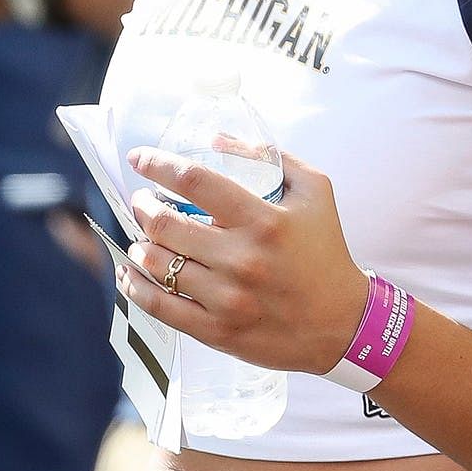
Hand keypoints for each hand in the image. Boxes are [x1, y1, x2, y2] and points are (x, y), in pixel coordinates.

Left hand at [117, 150, 370, 375]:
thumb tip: (218, 140)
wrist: (341, 323)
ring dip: (139, 244)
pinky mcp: (216, 330)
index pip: (195, 181)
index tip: (140, 158)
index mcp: (264, 220)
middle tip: (142, 201)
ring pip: (157, 265)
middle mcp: (242, 258)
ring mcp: (226, 297)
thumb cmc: (326, 251)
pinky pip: (159, 307)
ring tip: (142, 236)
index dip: (158, 165)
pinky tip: (130, 275)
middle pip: (167, 224)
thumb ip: (271, 157)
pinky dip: (135, 288)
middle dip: (143, 206)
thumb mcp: (315, 191)